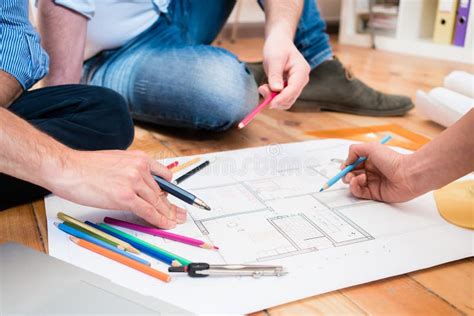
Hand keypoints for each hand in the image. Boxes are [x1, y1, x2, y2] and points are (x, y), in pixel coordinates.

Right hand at [49, 149, 186, 228]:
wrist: (67, 168)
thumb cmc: (85, 167)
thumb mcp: (116, 161)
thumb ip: (131, 171)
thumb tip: (140, 185)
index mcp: (139, 158)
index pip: (163, 176)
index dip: (170, 191)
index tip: (174, 199)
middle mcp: (140, 168)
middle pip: (161, 192)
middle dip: (171, 205)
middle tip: (180, 214)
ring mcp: (134, 182)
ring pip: (157, 202)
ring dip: (168, 215)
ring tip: (175, 222)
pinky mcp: (126, 196)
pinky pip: (148, 211)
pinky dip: (159, 220)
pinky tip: (165, 224)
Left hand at [259, 31, 309, 109]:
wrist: (279, 42)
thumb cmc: (277, 47)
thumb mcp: (274, 59)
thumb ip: (275, 75)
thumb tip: (277, 90)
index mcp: (301, 71)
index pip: (293, 90)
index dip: (282, 98)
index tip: (270, 104)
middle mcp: (302, 80)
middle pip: (291, 98)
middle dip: (276, 99)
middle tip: (261, 88)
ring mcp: (297, 84)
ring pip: (286, 101)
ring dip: (273, 98)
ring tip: (263, 87)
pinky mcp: (290, 87)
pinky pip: (282, 98)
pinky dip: (273, 96)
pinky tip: (266, 87)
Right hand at [342, 143, 418, 202]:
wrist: (408, 175)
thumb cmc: (393, 161)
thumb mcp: (371, 147)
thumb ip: (354, 150)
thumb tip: (347, 160)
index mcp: (370, 161)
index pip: (352, 164)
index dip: (346, 166)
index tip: (344, 167)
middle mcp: (371, 172)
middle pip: (351, 175)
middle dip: (346, 174)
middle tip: (348, 174)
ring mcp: (372, 183)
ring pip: (353, 184)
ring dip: (350, 180)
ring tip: (355, 178)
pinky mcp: (374, 194)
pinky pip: (359, 193)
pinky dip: (354, 188)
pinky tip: (359, 182)